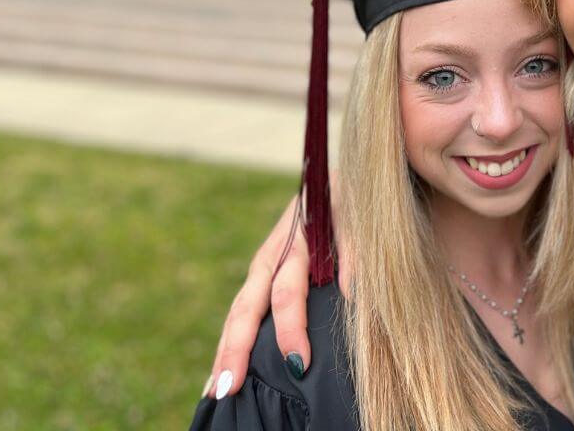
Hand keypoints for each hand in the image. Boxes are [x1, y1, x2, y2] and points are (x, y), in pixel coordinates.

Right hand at [204, 189, 350, 397]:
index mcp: (293, 244)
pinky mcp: (261, 279)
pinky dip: (229, 343)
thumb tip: (352, 296)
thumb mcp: (358, 220)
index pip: (287, 293)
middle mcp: (269, 259)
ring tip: (215, 393)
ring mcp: (260, 270)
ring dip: (225, 351)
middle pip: (247, 308)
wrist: (334, 181)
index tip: (298, 362)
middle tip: (229, 389)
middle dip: (236, 350)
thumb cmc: (352, 203)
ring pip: (236, 314)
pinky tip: (220, 375)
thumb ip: (355, 254)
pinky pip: (241, 314)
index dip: (291, 328)